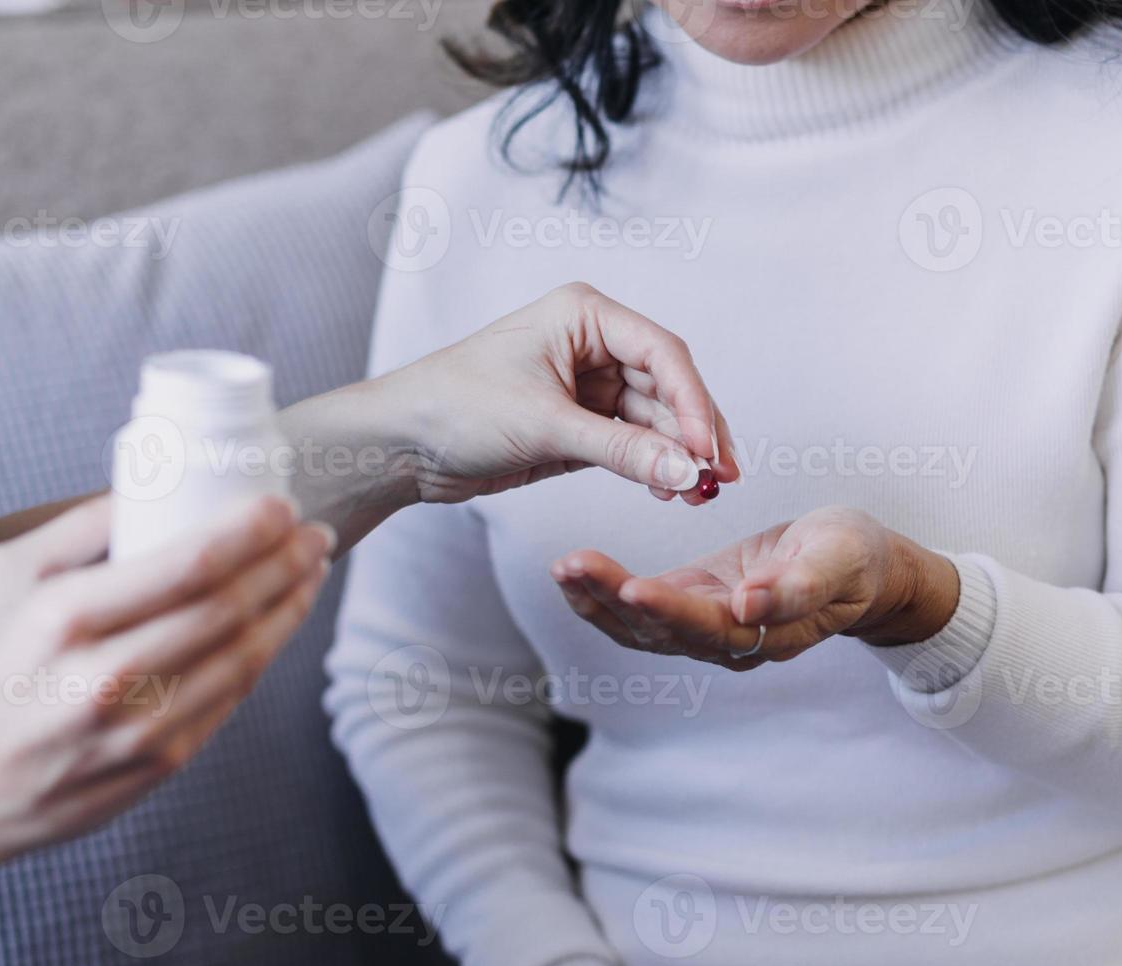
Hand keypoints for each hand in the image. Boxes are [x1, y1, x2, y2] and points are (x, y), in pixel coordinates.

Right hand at [0, 494, 328, 883]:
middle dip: (285, 563)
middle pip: (229, 608)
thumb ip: (78, 526)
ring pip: (244, 656)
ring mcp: (140, 728)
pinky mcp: (161, 764)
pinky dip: (264, 653)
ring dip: (289, 608)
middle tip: (315, 533)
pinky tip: (279, 622)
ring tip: (311, 571)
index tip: (283, 505)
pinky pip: (231, 697)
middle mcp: (107, 677)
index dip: (250, 531)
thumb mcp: (5, 577)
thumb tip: (153, 480)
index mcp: (66, 618)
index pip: (188, 564)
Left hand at [284, 282, 739, 538]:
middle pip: (668, 387)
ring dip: (677, 456)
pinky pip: (632, 443)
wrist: (399, 444)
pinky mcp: (580, 423)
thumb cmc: (455, 408)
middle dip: (695, 434)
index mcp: (585, 314)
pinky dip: (653, 467)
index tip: (710, 452)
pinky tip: (672, 491)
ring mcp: (588, 384)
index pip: (662, 354)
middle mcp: (593, 342)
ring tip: (700, 496)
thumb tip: (688, 472)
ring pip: (654, 420)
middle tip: (722, 479)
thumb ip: (622, 452)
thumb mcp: (546, 427)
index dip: (695, 404)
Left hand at [550, 506, 959, 670]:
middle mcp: (729, 643)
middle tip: (573, 564)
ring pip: (640, 627)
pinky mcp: (691, 605)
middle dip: (613, 598)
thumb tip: (749, 606)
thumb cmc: (852, 557)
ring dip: (598, 598)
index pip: (710, 628)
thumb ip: (800, 584)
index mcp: (767, 634)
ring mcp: (706, 629)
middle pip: (662, 630)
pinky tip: (573, 572)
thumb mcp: (839, 558)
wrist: (853, 565)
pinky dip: (603, 593)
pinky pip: (639, 610)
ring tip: (563, 566)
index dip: (671, 611)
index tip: (634, 586)